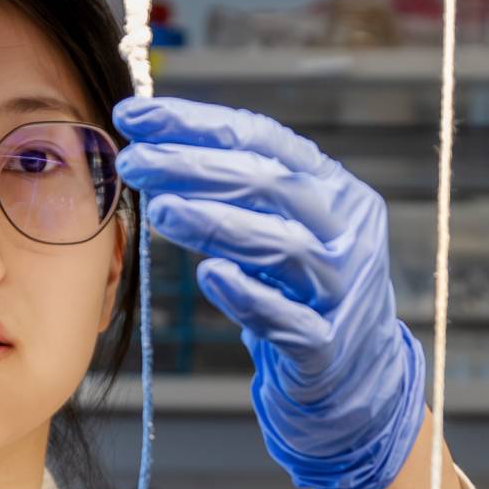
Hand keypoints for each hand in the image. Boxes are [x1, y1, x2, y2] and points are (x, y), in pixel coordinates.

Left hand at [115, 96, 424, 488]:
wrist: (354, 374)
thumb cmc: (299, 289)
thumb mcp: (277, 227)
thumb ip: (234, 190)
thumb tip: (152, 143)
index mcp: (330, 186)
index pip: (261, 139)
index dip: (195, 123)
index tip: (135, 114)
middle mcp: (344, 228)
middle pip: (268, 184)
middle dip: (193, 166)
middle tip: (134, 160)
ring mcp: (342, 287)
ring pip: (280, 245)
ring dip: (216, 224)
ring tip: (160, 210)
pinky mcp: (329, 345)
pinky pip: (288, 318)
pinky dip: (248, 296)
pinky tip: (210, 276)